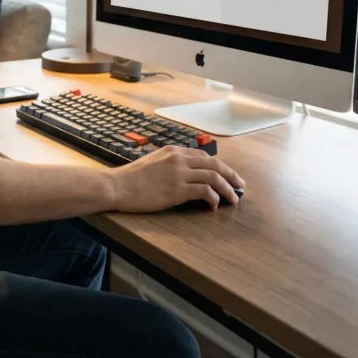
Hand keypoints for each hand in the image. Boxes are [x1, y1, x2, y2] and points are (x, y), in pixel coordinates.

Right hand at [110, 145, 244, 212]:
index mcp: (173, 151)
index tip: (227, 175)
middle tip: (240, 186)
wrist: (117, 186)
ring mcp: (178, 174)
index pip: (203, 156)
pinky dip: (213, 198)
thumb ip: (169, 164)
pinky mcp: (177, 190)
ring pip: (213, 177)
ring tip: (234, 199)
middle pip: (214, 164)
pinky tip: (214, 206)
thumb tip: (184, 174)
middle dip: (231, 175)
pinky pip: (204, 191)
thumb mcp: (152, 163)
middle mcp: (178, 159)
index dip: (219, 166)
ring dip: (227, 189)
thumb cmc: (130, 178)